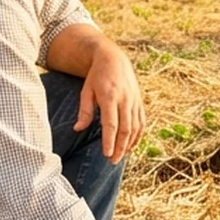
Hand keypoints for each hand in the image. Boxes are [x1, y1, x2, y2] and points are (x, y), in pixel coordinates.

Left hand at [75, 43, 145, 161]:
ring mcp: (134, 100)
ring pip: (135, 127)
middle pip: (125, 129)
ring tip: (121, 156)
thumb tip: (78, 129)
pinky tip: (132, 145)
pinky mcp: (139, 101)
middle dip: (120, 147)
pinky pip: (142, 121)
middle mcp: (125, 99)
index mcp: (110, 96)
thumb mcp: (86, 91)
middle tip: (113, 161)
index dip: (110, 140)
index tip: (107, 154)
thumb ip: (84, 111)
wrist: (114, 59)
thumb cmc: (97, 76)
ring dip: (129, 144)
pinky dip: (138, 135)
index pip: (111, 123)